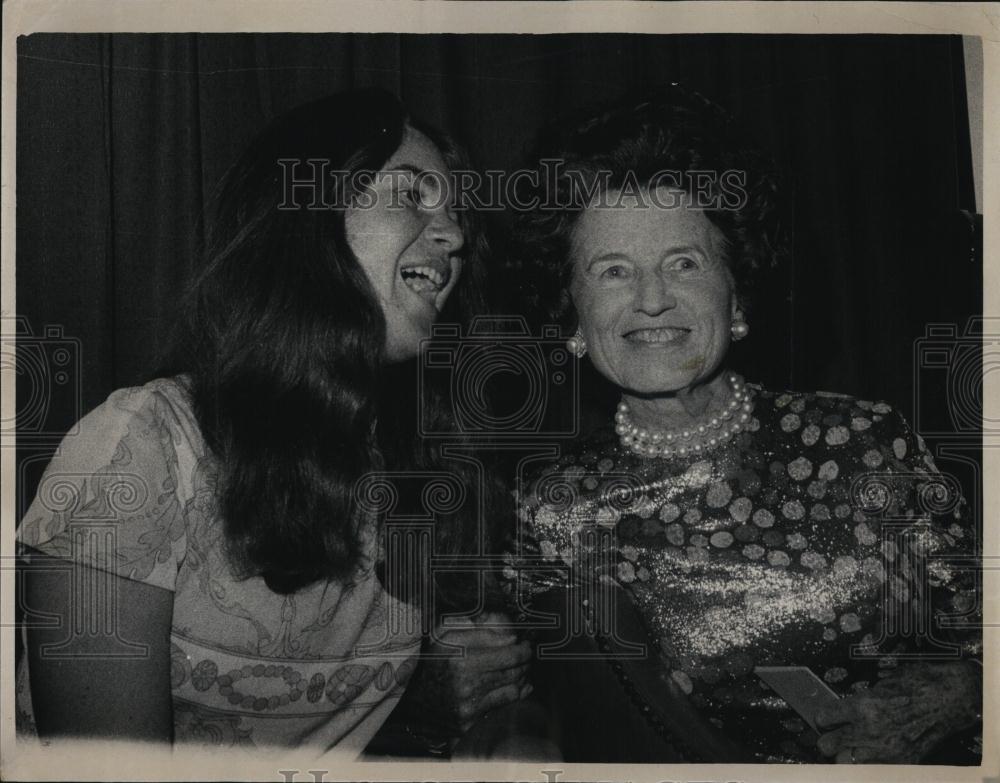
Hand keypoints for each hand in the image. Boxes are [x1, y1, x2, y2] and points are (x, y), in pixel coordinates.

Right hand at [401, 611, 532, 736]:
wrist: (407, 691)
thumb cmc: (430, 657)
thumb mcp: (447, 632)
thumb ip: (480, 629)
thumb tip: (511, 635)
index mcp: (461, 658)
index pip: (510, 654)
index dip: (524, 648)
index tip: (526, 644)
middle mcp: (466, 684)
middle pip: (514, 672)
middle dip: (525, 662)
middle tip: (527, 655)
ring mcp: (467, 705)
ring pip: (512, 689)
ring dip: (522, 677)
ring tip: (522, 668)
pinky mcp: (468, 720)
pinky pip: (502, 706)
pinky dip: (516, 694)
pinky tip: (520, 686)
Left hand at [815, 661, 979, 762]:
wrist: (949, 698)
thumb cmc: (917, 684)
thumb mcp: (881, 684)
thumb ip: (859, 700)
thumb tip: (842, 710)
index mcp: (863, 706)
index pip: (824, 717)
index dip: (823, 717)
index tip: (827, 717)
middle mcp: (870, 731)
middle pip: (827, 745)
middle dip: (829, 738)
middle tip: (836, 733)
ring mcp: (885, 751)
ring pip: (844, 762)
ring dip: (845, 754)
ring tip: (852, 746)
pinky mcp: (900, 763)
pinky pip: (870, 770)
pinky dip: (867, 763)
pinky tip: (872, 754)